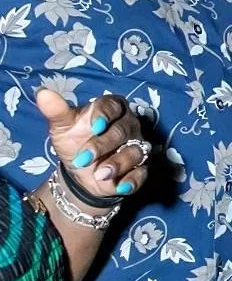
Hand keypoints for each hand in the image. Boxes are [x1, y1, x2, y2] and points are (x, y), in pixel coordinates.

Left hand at [36, 86, 148, 200]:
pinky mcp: (140, 168)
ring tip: (99, 175)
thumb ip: (56, 111)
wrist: (80, 172)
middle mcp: (128, 125)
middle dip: (103, 145)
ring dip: (118, 164)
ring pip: (135, 152)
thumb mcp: (62, 127)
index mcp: (112, 108)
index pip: (113, 106)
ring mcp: (137, 146)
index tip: (93, 126)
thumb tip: (42, 93)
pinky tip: (119, 187)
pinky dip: (132, 181)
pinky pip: (141, 173)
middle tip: (83, 159)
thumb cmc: (74, 142)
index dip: (105, 115)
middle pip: (122, 131)